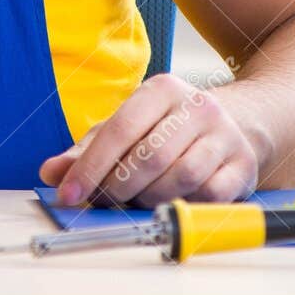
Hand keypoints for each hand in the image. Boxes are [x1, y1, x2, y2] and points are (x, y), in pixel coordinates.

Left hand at [37, 73, 261, 207]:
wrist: (236, 122)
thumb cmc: (168, 128)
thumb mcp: (125, 128)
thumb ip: (86, 150)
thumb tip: (50, 173)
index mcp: (161, 88)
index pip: (120, 129)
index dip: (91, 166)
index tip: (69, 194)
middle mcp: (196, 106)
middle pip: (149, 157)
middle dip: (118, 187)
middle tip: (105, 199)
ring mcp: (224, 135)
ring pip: (180, 178)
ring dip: (149, 198)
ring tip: (136, 199)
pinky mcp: (243, 165)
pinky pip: (210, 196)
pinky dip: (185, 205)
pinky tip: (172, 200)